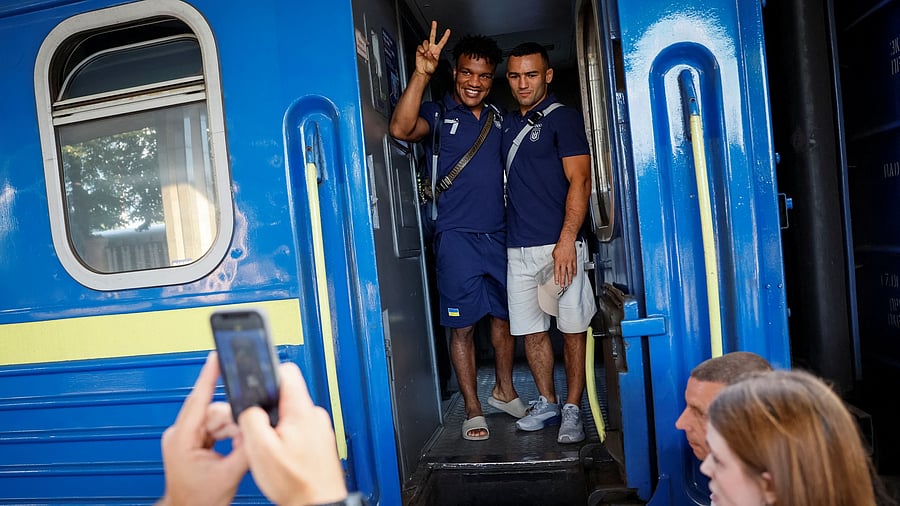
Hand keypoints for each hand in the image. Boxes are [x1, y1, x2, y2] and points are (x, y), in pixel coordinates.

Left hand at [158, 353, 248, 505]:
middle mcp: (180, 434)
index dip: (209, 375)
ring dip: (232, 430)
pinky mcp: (192, 442)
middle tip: (242, 437)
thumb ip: (246, 447)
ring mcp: (185, 438)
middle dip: (232, 421)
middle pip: (213, 410)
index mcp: (182, 438)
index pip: (198, 399)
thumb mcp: (229, 474)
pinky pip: (215, 428)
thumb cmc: (198, 500)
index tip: (215, 357)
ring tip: (237, 448)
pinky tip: (233, 447)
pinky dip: (228, 434)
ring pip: (217, 418)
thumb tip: (257, 428)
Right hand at [238, 362, 347, 505]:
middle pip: (285, 395)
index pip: (286, 371)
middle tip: (257, 428)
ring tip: (270, 447)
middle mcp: (314, 415)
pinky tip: (282, 455)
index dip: (266, 372)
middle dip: (267, 407)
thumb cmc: (296, 483)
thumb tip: (249, 407)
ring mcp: (319, 428)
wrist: (317, 503)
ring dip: (277, 426)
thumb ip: (252, 419)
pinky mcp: (320, 441)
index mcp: (301, 411)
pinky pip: (299, 429)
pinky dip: (287, 438)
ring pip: (291, 414)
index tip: (254, 379)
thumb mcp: (261, 450)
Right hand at [414, 21, 449, 76]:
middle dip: (433, 29)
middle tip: (434, 22)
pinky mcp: (420, 50)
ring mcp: (425, 48)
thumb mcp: (435, 64)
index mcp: (437, 51)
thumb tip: (428, 52)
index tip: (448, 31)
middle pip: (432, 36)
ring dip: (426, 48)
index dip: (445, 36)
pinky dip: (421, 49)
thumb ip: (432, 58)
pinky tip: (422, 53)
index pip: (442, 42)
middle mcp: (431, 48)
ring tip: (426, 54)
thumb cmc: (430, 69)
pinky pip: (420, 46)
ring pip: (426, 42)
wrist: (423, 71)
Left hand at [552, 240, 577, 287]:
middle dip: (562, 281)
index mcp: (557, 261)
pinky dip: (574, 272)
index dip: (556, 278)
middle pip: (563, 274)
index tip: (557, 282)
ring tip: (569, 283)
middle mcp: (563, 262)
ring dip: (569, 278)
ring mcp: (569, 262)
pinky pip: (574, 267)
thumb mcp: (554, 253)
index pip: (556, 272)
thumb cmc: (560, 246)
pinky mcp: (574, 260)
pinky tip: (574, 275)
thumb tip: (556, 263)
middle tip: (562, 285)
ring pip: (569, 272)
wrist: (567, 241)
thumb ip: (555, 260)